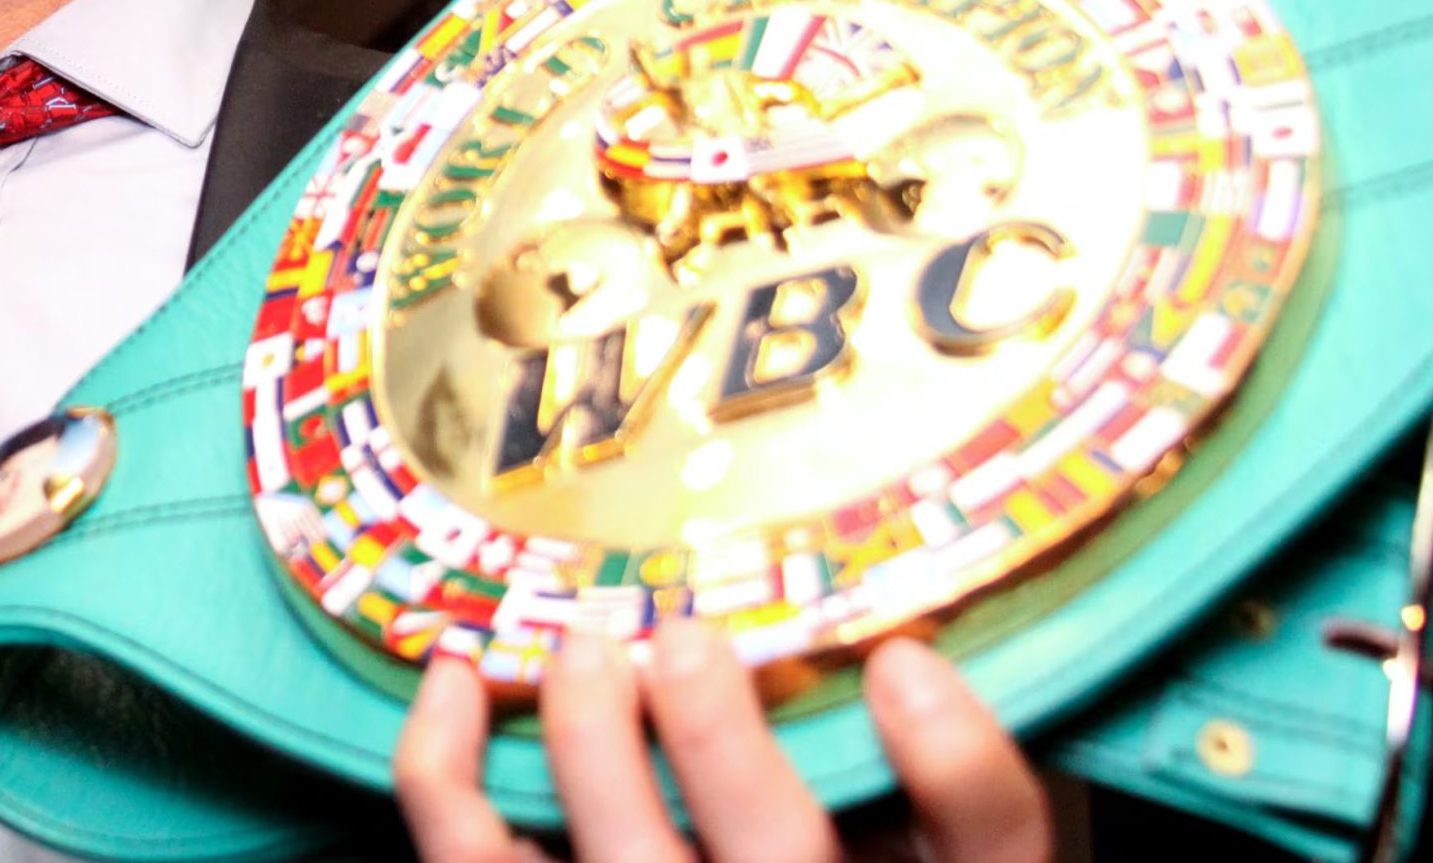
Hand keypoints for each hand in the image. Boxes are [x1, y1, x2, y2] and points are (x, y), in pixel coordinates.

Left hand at [394, 618, 1049, 861]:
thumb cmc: (822, 853)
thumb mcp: (913, 821)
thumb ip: (928, 756)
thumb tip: (909, 596)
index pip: (989, 840)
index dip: (956, 759)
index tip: (905, 660)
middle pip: (776, 849)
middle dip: (720, 738)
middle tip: (686, 638)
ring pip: (622, 860)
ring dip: (593, 737)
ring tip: (588, 645)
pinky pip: (472, 860)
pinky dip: (442, 766)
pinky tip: (456, 677)